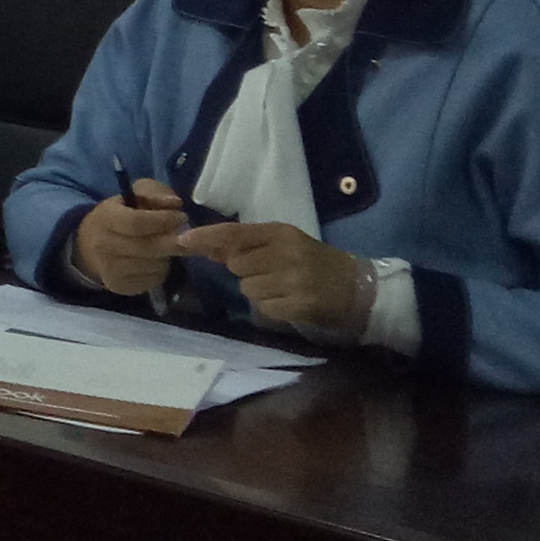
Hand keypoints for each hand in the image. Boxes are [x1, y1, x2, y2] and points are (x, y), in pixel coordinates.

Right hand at [73, 176, 195, 296]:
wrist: (89, 247)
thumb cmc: (119, 216)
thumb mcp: (133, 197)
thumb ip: (155, 193)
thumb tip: (175, 203)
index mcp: (105, 218)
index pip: (137, 222)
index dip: (163, 220)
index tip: (181, 217)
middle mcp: (104, 245)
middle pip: (149, 247)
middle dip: (172, 241)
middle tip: (185, 236)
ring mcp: (110, 269)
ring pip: (155, 265)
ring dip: (166, 256)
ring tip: (162, 247)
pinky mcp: (119, 286)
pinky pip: (154, 280)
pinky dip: (160, 270)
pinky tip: (154, 261)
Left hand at [174, 217, 378, 336]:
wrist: (357, 287)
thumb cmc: (314, 263)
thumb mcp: (283, 245)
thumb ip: (247, 245)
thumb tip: (204, 245)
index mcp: (281, 233)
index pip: (235, 232)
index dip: (206, 237)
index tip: (182, 241)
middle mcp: (286, 253)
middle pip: (237, 265)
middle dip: (246, 272)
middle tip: (270, 274)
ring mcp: (294, 279)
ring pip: (248, 288)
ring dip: (260, 292)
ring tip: (283, 288)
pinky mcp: (300, 304)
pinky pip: (264, 308)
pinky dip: (272, 309)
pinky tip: (290, 302)